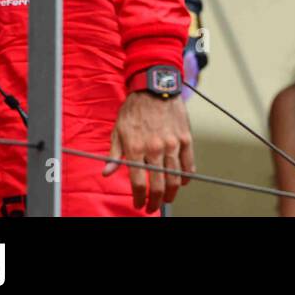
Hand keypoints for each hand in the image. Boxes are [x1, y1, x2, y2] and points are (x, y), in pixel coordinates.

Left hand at [104, 91, 195, 211]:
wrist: (154, 87)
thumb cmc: (134, 109)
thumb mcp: (118, 130)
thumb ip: (114, 154)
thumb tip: (106, 173)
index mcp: (135, 149)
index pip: (138, 183)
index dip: (139, 198)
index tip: (139, 204)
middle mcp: (154, 149)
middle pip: (157, 184)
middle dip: (155, 201)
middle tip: (153, 207)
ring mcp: (172, 144)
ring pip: (174, 177)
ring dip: (171, 192)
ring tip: (167, 198)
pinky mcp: (185, 138)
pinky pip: (188, 162)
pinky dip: (186, 175)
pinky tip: (183, 182)